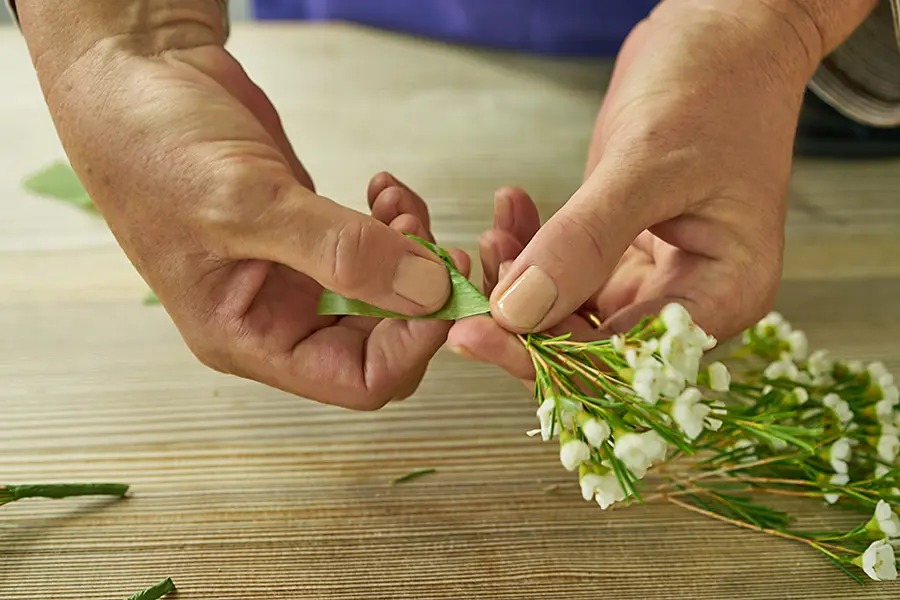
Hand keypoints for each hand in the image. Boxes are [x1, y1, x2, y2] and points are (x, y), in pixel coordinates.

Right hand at [19, 4, 459, 407]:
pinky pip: (379, 249)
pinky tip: (385, 190)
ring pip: (390, 293)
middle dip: (423, 298)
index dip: (412, 345)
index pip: (358, 380)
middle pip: (385, 340)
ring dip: (414, 253)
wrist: (138, 78)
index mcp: (250, 338)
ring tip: (399, 205)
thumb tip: (428, 292)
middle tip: (444, 246)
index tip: (444, 289)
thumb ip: (339, 252)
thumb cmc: (155, 149)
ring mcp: (300, 274)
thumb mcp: (246, 205)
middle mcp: (279, 317)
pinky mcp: (315, 233)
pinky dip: (398, 224)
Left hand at [449, 0, 836, 378]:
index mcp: (722, 295)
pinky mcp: (622, 246)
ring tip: (493, 232)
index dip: (549, 356)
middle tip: (470, 286)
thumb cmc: (715, 86)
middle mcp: (688, 297)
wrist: (724, 31)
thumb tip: (518, 312)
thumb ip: (584, 242)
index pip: (626, 361)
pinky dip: (532, 245)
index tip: (480, 334)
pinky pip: (565, 267)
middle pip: (592, 345)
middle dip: (525, 319)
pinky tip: (509, 210)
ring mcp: (653, 273)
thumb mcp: (647, 165)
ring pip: (569, 308)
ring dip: (522, 279)